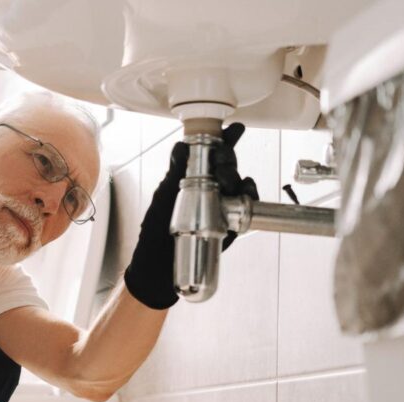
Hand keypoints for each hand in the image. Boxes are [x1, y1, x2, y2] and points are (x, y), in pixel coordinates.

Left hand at [124, 122, 258, 308]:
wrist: (159, 270)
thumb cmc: (154, 235)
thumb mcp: (162, 201)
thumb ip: (173, 175)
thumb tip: (180, 147)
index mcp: (190, 181)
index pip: (209, 154)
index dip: (222, 140)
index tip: (232, 129)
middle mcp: (209, 190)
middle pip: (227, 165)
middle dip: (228, 156)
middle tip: (222, 159)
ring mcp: (222, 206)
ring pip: (239, 182)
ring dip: (237, 175)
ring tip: (226, 178)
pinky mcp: (231, 223)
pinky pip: (246, 205)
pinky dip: (249, 195)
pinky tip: (245, 191)